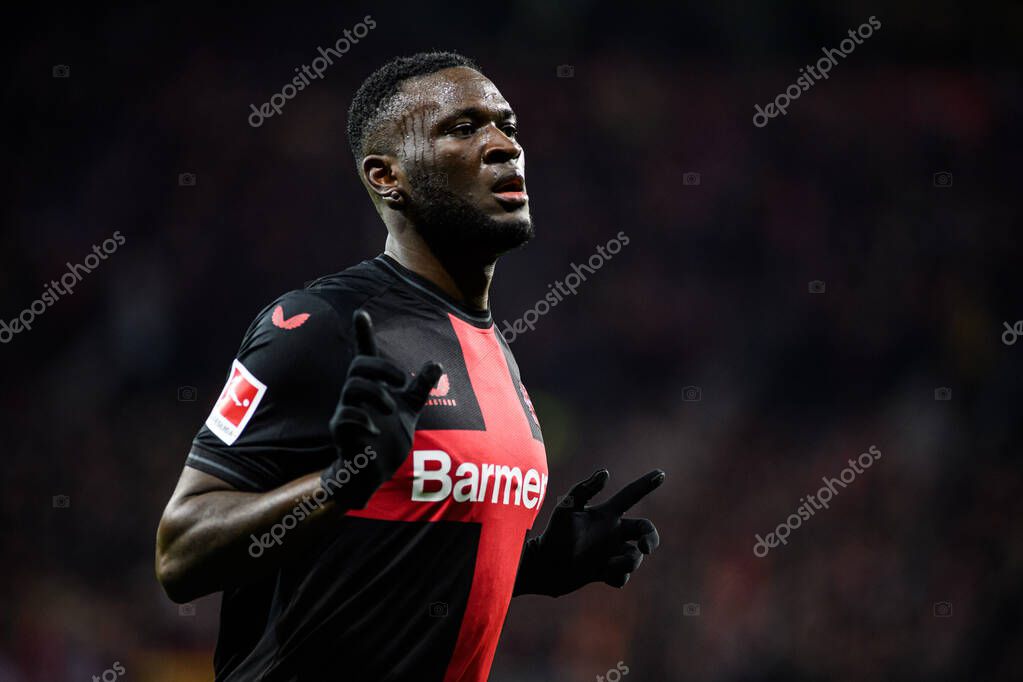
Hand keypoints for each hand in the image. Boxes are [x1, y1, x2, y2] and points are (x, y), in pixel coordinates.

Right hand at [322, 309, 442, 508]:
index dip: (362, 335)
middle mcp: (355, 398)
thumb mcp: (409, 411)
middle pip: (358, 368)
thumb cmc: (386, 439)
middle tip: (402, 381)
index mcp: (371, 388)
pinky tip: (374, 430)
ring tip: (391, 409)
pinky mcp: (342, 435)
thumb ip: (420, 388)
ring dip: (375, 394)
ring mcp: (346, 415)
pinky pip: (345, 419)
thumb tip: (436, 363)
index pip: (364, 356)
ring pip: (351, 389)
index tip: (362, 313)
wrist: (373, 473)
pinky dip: (362, 420)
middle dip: (381, 368)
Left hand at [514, 469, 663, 596]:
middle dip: (652, 538)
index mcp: (605, 514)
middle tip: (645, 547)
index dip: (645, 484)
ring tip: (608, 565)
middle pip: (645, 530)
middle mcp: (612, 532)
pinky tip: (602, 574)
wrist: (543, 567)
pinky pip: (623, 576)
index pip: (630, 495)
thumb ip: (584, 490)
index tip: (661, 473)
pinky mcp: (605, 572)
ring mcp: (610, 552)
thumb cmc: (552, 534)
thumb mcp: (567, 510)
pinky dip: (617, 576)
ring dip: (627, 561)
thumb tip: (606, 472)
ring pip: (634, 557)